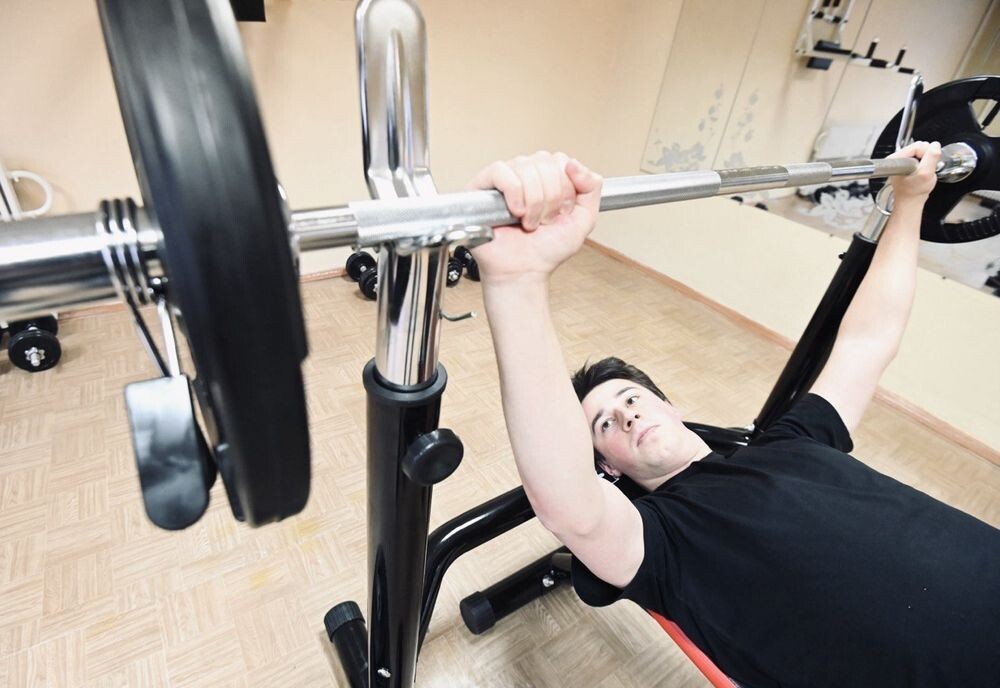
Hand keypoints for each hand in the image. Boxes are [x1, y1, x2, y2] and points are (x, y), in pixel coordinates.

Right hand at [467, 151, 601, 283]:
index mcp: (547, 177)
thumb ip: (591, 188)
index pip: (561, 160)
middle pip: (545, 161)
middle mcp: (525, 173)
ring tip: (528, 222)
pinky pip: (502, 171)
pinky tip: (515, 213)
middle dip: (550, 198)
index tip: (559, 214)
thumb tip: (573, 163)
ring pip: (525, 166)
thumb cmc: (546, 249)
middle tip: (543, 221)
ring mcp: (504, 178)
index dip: (565, 189)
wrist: (523, 272)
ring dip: (533, 202)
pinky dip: (514, 194)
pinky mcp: (482, 185)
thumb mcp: (584, 219)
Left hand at [888, 140, 940, 203]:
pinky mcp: (906, 163)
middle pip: (919, 146)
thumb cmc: (914, 192)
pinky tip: (922, 171)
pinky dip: (925, 162)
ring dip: (926, 160)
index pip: (918, 146)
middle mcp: (896, 158)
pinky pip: (920, 156)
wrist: (910, 200)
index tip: (927, 164)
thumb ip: (931, 157)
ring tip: (923, 171)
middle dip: (927, 157)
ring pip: (921, 150)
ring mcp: (901, 160)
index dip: (927, 154)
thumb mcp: (926, 174)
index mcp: (897, 159)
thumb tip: (935, 145)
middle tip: (925, 169)